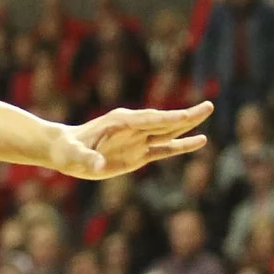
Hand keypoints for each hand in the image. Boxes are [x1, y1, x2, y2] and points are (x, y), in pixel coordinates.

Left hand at [50, 103, 212, 178]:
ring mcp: (138, 139)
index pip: (148, 120)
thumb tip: (99, 166)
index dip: (167, 119)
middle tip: (208, 106)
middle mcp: (133, 127)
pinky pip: (164, 149)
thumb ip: (87, 160)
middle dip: (185, 115)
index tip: (185, 116)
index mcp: (119, 123)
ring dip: (188, 124)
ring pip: (168, 131)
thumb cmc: (67, 150)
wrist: (65, 149)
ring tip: (208, 111)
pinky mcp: (140, 153)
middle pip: (164, 121)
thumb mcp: (74, 156)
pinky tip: (199, 140)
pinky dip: (182, 145)